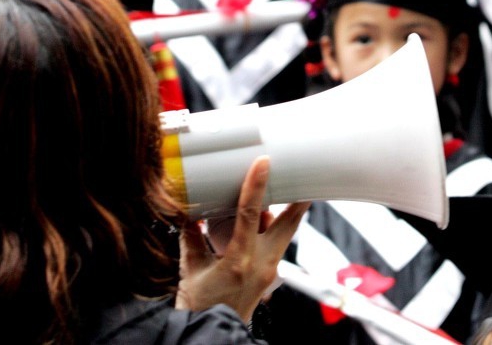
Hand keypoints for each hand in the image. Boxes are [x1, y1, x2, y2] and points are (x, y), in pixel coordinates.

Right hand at [175, 156, 309, 322]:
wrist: (210, 334)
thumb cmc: (200, 306)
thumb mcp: (189, 269)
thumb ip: (189, 237)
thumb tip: (188, 213)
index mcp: (238, 259)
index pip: (250, 213)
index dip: (257, 185)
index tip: (264, 164)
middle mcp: (261, 264)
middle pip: (289, 223)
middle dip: (298, 198)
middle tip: (303, 175)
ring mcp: (269, 271)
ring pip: (286, 233)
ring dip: (287, 212)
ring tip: (282, 192)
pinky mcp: (270, 276)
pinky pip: (278, 245)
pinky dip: (275, 229)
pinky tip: (267, 221)